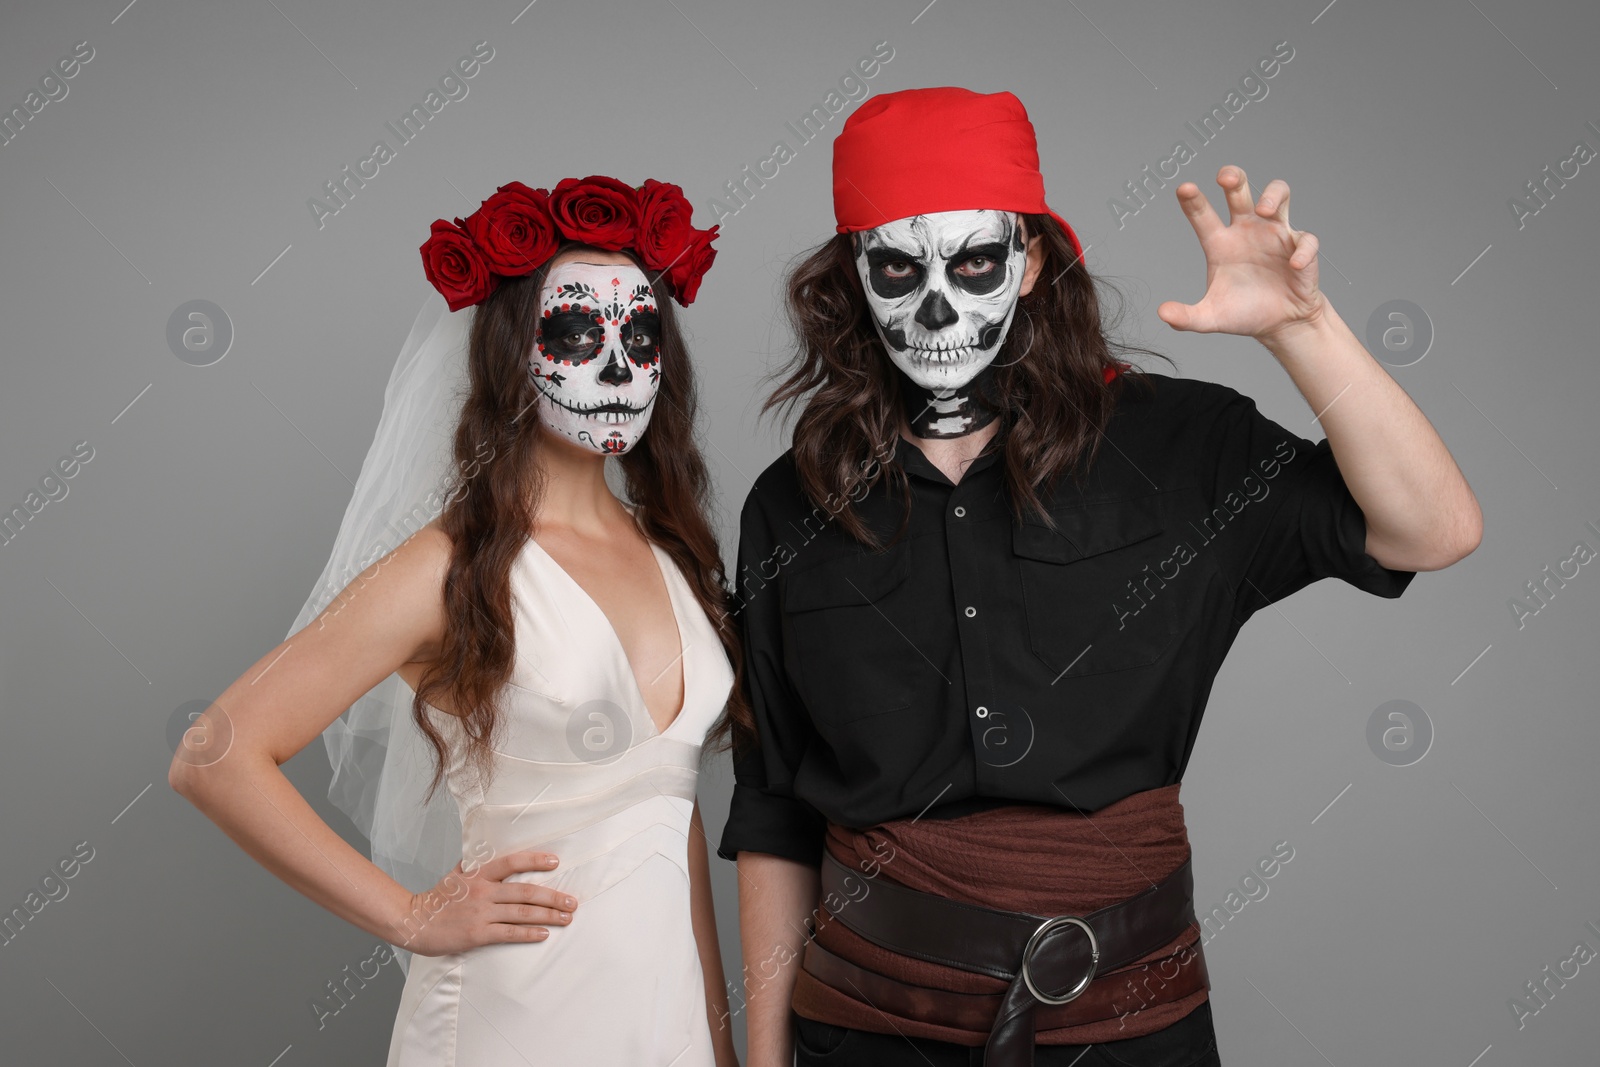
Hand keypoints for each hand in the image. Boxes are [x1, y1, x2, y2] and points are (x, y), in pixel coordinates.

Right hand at [392, 849, 576, 955]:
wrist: (414, 921)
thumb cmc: (436, 899)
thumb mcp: (455, 875)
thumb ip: (474, 864)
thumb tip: (487, 851)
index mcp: (478, 874)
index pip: (511, 862)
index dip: (535, 860)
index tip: (555, 862)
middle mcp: (483, 891)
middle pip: (525, 892)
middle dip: (553, 897)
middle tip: (573, 902)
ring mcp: (481, 913)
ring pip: (522, 913)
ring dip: (548, 916)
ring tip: (566, 918)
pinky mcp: (477, 934)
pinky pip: (509, 933)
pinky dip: (528, 933)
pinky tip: (544, 933)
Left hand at [1157, 165, 1328, 344]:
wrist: (1280, 324)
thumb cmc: (1244, 312)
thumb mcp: (1210, 317)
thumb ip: (1186, 317)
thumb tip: (1162, 314)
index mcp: (1220, 242)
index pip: (1203, 215)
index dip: (1193, 200)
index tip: (1183, 188)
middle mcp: (1247, 230)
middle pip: (1240, 191)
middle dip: (1233, 178)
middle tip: (1225, 178)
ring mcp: (1276, 235)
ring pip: (1279, 197)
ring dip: (1272, 196)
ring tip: (1263, 210)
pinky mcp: (1300, 248)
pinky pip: (1305, 240)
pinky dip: (1302, 250)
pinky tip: (1293, 264)